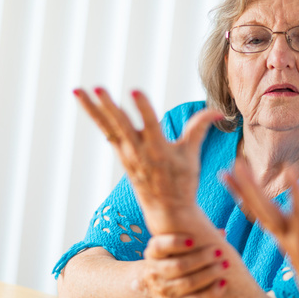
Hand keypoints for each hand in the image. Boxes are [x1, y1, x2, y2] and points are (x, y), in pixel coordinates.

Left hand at [73, 87, 221, 233]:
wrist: (166, 210)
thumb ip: (200, 128)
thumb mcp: (192, 155)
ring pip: (108, 126)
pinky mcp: (121, 154)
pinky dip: (96, 116)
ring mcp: (127, 154)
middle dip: (109, 106)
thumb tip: (219, 112)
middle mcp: (138, 152)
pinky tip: (86, 100)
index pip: (150, 124)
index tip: (135, 90)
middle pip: (121, 125)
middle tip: (99, 88)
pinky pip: (106, 131)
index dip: (143, 107)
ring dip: (93, 108)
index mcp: (158, 150)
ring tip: (78, 89)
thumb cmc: (183, 182)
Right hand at [137, 234, 228, 297]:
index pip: (159, 247)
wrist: (157, 290)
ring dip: (209, 274)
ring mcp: (165, 291)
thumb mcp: (174, 248)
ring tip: (225, 265)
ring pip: (188, 283)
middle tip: (219, 251)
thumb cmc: (173, 259)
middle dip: (201, 258)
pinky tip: (224, 283)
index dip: (174, 243)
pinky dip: (211, 292)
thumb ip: (193, 238)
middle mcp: (155, 273)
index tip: (193, 240)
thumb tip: (221, 232)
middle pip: (178, 266)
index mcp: (153, 255)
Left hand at [223, 161, 298, 297]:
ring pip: (258, 213)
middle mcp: (290, 241)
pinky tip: (238, 188)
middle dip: (252, 188)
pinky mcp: (282, 240)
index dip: (297, 191)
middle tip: (237, 163)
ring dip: (242, 192)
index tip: (291, 167)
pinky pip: (260, 217)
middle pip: (266, 211)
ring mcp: (283, 241)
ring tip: (226, 170)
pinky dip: (247, 202)